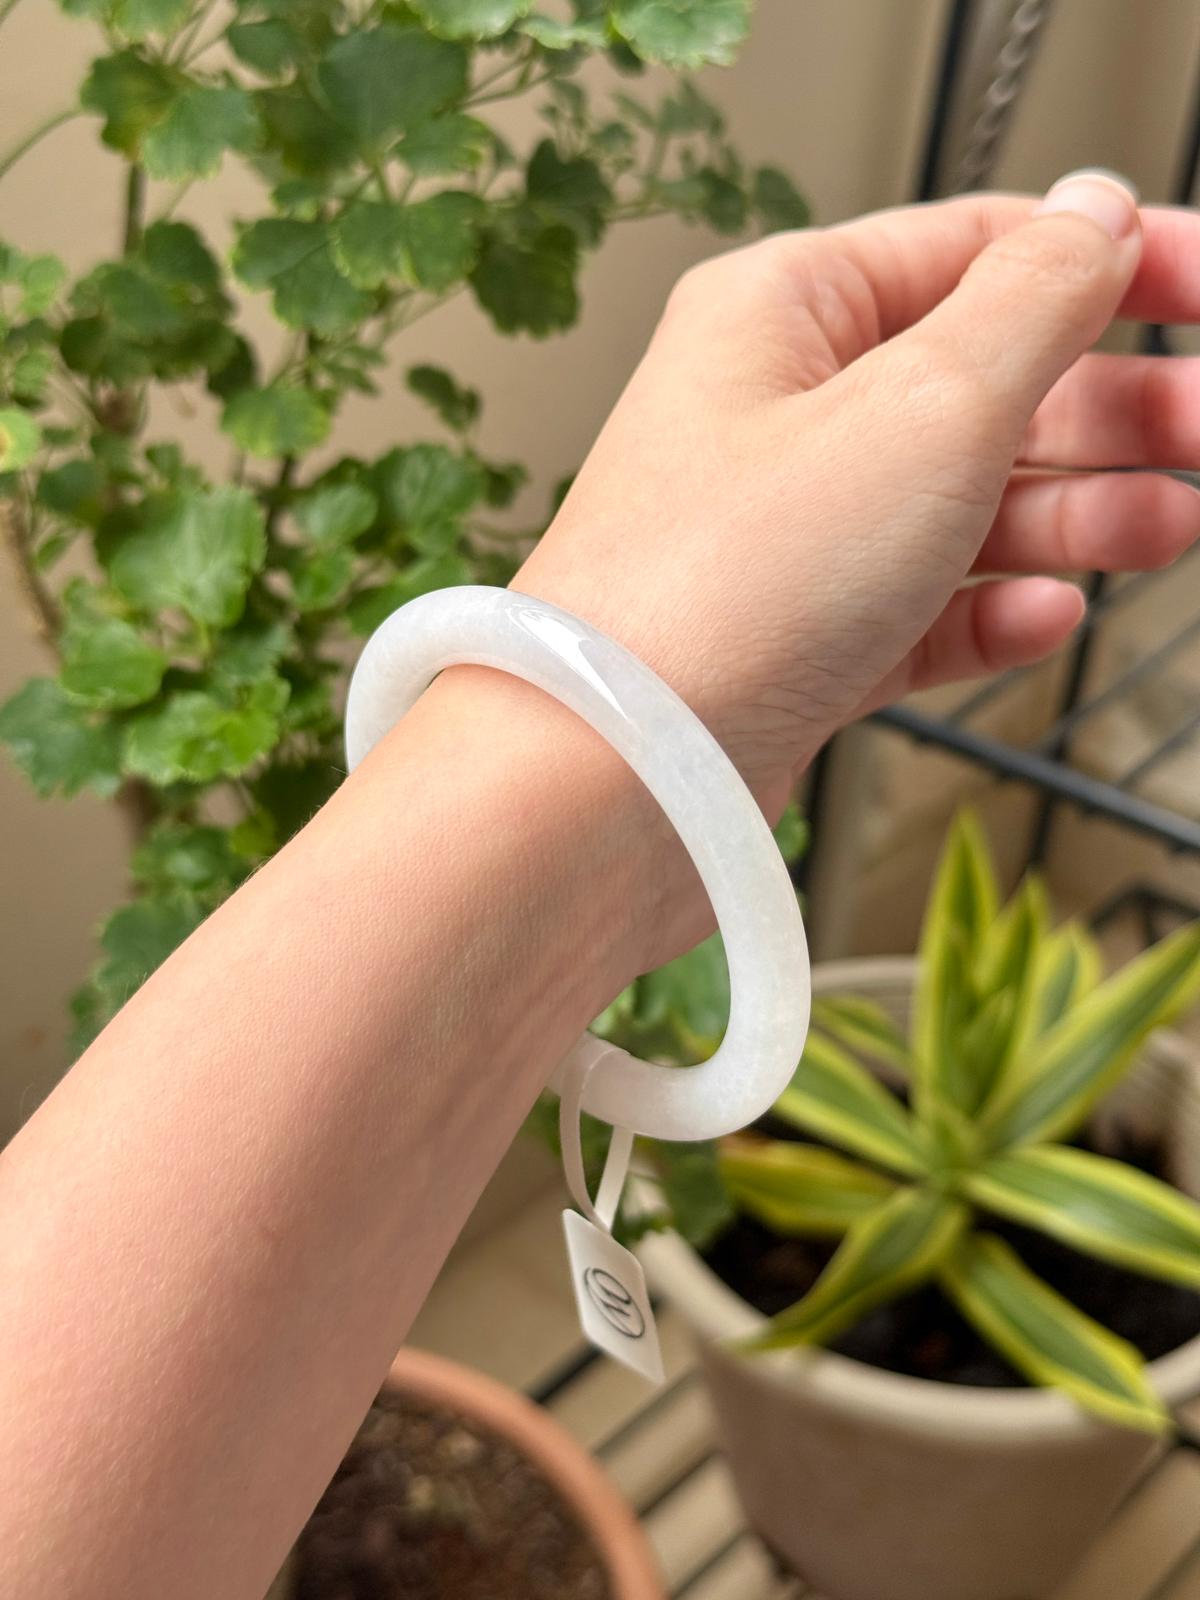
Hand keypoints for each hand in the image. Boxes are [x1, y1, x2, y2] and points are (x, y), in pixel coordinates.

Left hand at [513, 172, 1199, 958]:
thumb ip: (1031, 307)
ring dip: (1072, 516)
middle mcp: (777, 420)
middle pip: (983, 383)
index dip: (1110, 263)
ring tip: (1163, 529)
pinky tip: (1041, 619)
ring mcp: (786, 541)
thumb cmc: (722, 588)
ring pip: (960, 506)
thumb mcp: (923, 409)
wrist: (614, 782)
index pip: (978, 251)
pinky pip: (917, 610)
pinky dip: (988, 610)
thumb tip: (1090, 221)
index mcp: (786, 316)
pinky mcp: (795, 649)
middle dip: (1111, 407)